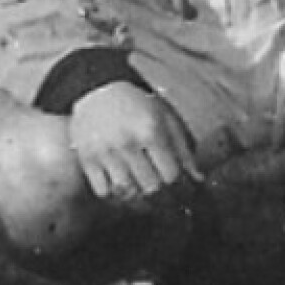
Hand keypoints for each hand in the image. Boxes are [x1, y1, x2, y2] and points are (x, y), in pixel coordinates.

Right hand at [70, 81, 201, 199]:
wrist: (97, 89)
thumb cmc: (137, 104)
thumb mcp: (166, 118)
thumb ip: (183, 149)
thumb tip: (198, 179)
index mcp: (150, 131)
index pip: (171, 176)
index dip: (178, 185)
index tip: (178, 185)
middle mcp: (127, 143)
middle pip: (150, 188)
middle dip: (160, 192)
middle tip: (162, 189)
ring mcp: (104, 153)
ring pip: (127, 193)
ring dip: (138, 195)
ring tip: (142, 187)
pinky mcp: (86, 159)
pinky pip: (103, 192)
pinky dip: (114, 194)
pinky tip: (121, 184)